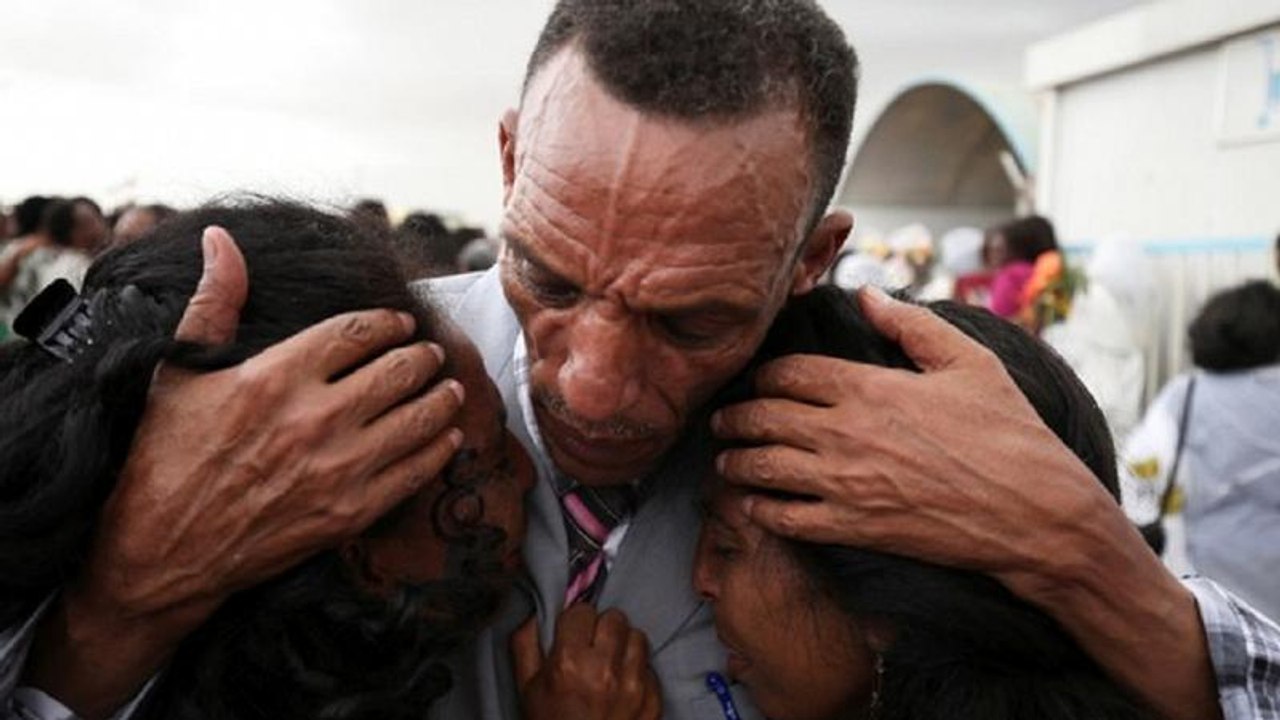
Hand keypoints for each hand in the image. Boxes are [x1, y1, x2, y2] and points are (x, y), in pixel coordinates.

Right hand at [25, 227, 465, 718]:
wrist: (158, 554)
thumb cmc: (161, 460)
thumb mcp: (177, 374)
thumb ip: (212, 304)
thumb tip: (221, 241)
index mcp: (273, 378)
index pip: (354, 332)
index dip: (386, 323)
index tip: (399, 323)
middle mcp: (312, 419)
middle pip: (396, 372)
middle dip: (422, 357)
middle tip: (432, 354)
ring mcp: (336, 469)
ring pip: (415, 420)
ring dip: (441, 399)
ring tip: (451, 388)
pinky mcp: (348, 513)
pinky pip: (413, 473)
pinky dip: (438, 451)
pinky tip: (449, 439)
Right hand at [512, 606, 661, 719]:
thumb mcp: (526, 687)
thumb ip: (525, 642)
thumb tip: (534, 610)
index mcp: (569, 663)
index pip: (582, 611)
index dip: (575, 622)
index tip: (572, 634)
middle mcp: (605, 670)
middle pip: (615, 618)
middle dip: (602, 628)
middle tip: (592, 646)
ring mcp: (634, 686)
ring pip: (638, 637)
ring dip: (623, 646)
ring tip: (610, 663)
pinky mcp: (653, 700)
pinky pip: (650, 667)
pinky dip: (637, 671)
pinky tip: (622, 685)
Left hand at [712, 286, 1220, 719]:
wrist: (1034, 515)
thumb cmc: (1008, 434)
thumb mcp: (969, 362)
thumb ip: (912, 324)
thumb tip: (867, 294)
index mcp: (868, 387)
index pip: (787, 373)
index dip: (764, 375)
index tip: (757, 381)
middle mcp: (845, 433)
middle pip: (763, 417)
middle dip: (736, 416)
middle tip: (723, 419)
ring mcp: (844, 483)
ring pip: (762, 468)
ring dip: (736, 462)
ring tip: (727, 459)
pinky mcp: (852, 528)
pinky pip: (785, 519)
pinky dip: (759, 510)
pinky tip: (753, 504)